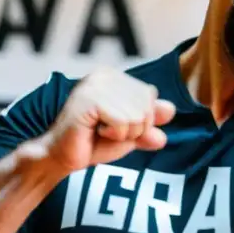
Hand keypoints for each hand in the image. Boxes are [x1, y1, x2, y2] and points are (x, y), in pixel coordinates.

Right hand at [40, 67, 175, 173]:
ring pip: (137, 116)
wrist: (61, 158)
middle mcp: (104, 75)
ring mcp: (95, 85)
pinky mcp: (88, 99)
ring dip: (122, 134)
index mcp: (114, 77)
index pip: (150, 96)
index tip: (114, 125)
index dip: (141, 120)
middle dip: (133, 128)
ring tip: (100, 132)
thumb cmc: (93, 143)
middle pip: (146, 106)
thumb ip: (150, 121)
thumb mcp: (130, 133)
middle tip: (107, 132)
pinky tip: (94, 131)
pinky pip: (123, 122)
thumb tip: (171, 110)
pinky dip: (114, 135)